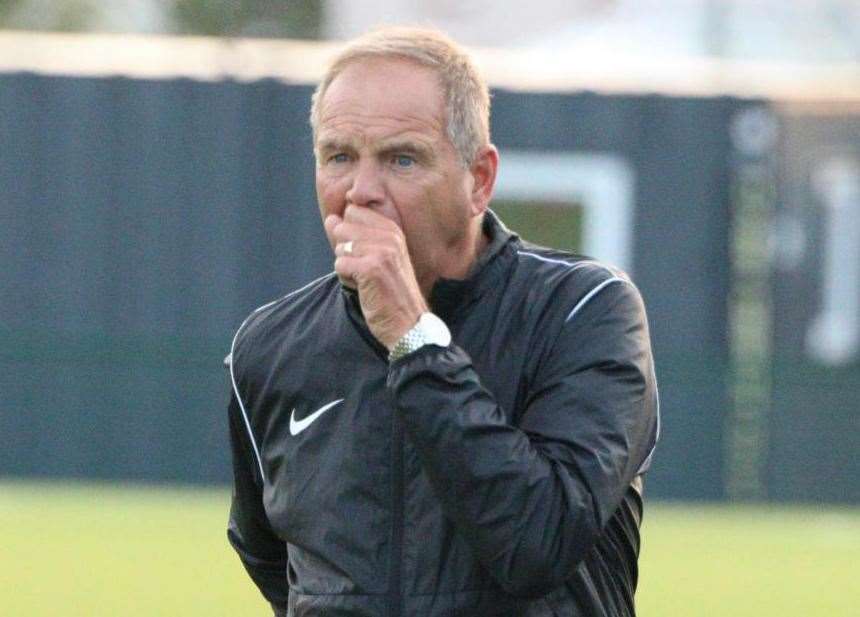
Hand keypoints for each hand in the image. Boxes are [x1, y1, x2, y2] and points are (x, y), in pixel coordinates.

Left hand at [324, 206, 428, 349]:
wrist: (408, 323)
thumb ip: (353, 235)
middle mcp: (390, 236)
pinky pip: (339, 265)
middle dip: (346, 251)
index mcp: (393, 229)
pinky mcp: (371, 268)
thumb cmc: (390, 292)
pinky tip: (364, 288)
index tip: (367, 255)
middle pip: (343, 228)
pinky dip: (346, 279)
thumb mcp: (377, 257)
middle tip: (365, 270)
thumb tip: (331, 219)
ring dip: (347, 267)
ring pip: (340, 248)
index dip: (350, 235)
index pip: (353, 212)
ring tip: (366, 280)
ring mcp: (382, 251)